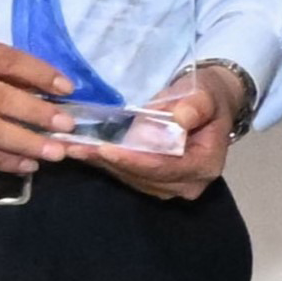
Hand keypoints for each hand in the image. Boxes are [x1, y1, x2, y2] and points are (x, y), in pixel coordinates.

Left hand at [77, 61, 243, 200]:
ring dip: (102, 164)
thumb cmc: (207, 99)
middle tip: (77, 147)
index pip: (165, 167)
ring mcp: (170, 186)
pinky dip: (105, 163)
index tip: (106, 148)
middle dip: (110, 162)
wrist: (208, 107)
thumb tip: (180, 118)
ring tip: (73, 148)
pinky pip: (127, 174)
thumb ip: (195, 106)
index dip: (134, 160)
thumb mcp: (205, 94)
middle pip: (144, 177)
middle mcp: (188, 183)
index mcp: (205, 164)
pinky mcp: (154, 182)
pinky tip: (83, 151)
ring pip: (131, 178)